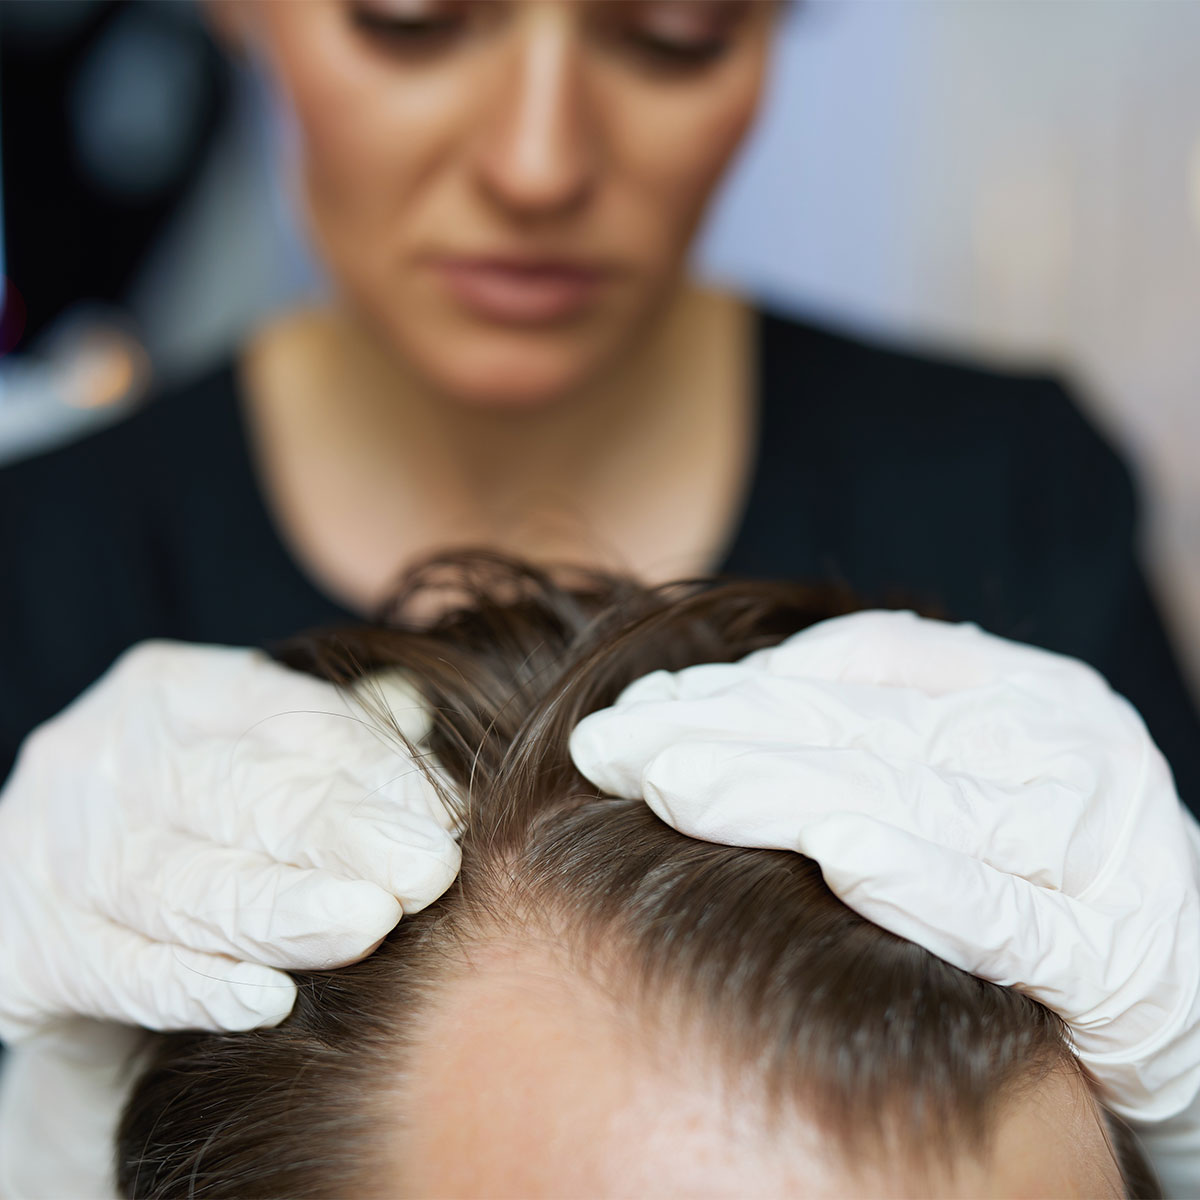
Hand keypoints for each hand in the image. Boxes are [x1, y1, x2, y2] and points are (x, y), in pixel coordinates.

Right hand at [0, 641, 458, 1040]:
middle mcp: (104, 754)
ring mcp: (52, 846)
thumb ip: (337, 733)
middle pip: (241, 794)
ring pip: (185, 885)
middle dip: (345, 834)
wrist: (69, 908)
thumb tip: (419, 712)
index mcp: (173, 690)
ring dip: (286, 912)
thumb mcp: (257, 754)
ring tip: (371, 925)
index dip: (375, 767)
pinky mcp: (26, 944)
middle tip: (429, 872)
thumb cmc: (200, 821)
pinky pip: (123, 970)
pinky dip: (198, 988)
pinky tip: (269, 1000)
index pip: (289, 718)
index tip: (448, 818)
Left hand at [571, 610, 1199, 1125]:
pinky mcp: (1122, 956)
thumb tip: (711, 709)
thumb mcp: (964, 787)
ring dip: (783, 791)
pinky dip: (921, 882)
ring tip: (671, 783)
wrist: (1194, 1008)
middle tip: (610, 746)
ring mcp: (1098, 844)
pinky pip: (1004, 914)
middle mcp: (1061, 748)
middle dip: (723, 735)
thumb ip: (863, 737)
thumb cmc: (1048, 887)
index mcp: (1018, 694)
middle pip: (860, 733)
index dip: (738, 686)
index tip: (640, 709)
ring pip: (913, 803)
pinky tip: (836, 860)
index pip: (854, 672)